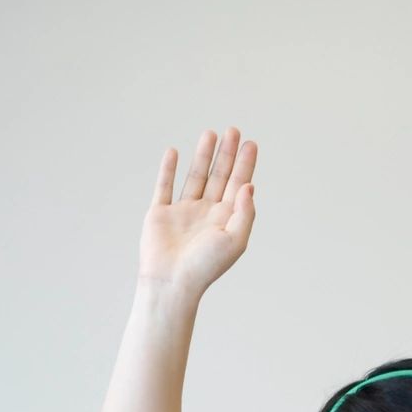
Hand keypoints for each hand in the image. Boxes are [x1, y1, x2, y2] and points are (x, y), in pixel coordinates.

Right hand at [139, 127, 257, 294]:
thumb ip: (245, 212)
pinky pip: (165, 186)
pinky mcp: (161, 213)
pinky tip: (174, 152)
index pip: (239, 184)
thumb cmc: (206, 266)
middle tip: (233, 130)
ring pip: (196, 177)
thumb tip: (249, 185)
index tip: (251, 143)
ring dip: (203, 156)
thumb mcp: (236, 240)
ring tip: (210, 133)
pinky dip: (168, 169)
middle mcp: (208, 212)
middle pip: (220, 176)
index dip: (246, 164)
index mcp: (228, 219)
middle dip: (227, 153)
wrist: (172, 281)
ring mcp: (184, 211)